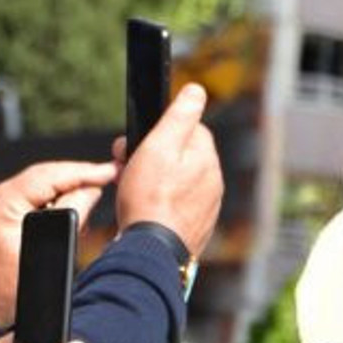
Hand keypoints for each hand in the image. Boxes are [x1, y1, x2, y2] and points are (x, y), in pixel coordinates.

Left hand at [0, 162, 116, 326]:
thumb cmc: (10, 290)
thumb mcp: (48, 252)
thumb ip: (72, 216)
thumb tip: (91, 190)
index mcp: (3, 202)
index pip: (50, 175)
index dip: (84, 171)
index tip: (111, 171)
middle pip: (47, 175)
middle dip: (79, 176)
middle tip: (110, 176)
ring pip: (43, 185)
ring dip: (69, 187)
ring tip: (96, 192)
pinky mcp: (5, 215)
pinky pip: (36, 198)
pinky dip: (58, 199)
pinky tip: (76, 206)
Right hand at [116, 84, 223, 258]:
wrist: (150, 252)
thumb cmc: (149, 199)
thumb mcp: (158, 146)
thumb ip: (179, 116)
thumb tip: (196, 90)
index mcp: (206, 158)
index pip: (189, 128)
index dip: (159, 131)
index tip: (138, 144)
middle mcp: (213, 182)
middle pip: (183, 156)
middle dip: (157, 157)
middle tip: (129, 168)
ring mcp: (207, 208)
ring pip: (181, 182)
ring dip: (159, 182)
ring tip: (134, 192)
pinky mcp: (196, 229)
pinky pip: (179, 207)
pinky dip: (163, 205)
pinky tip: (146, 212)